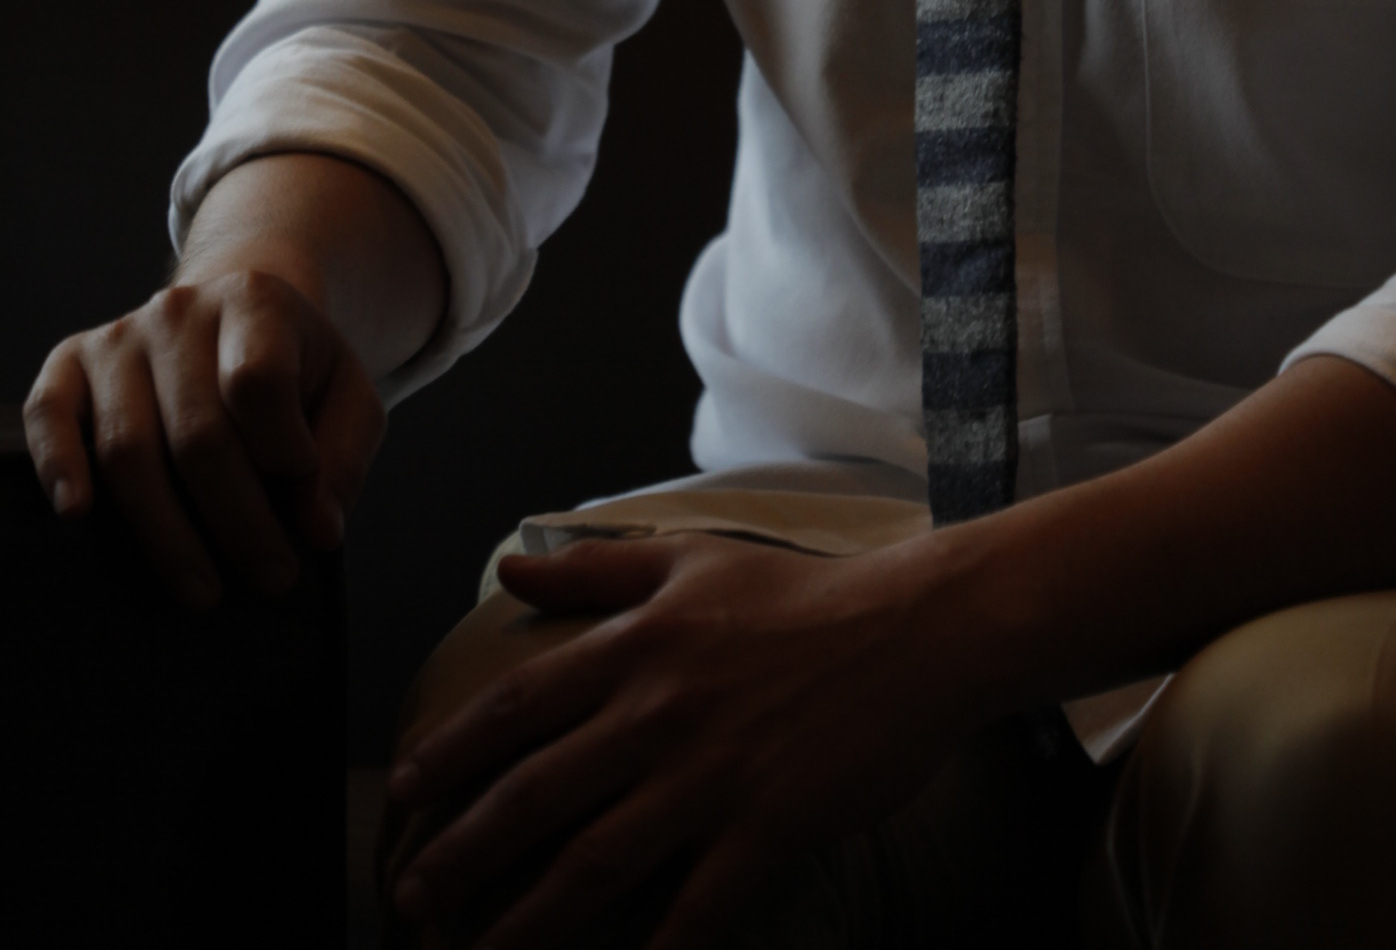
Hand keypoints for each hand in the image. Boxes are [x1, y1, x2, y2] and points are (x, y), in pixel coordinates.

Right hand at [23, 268, 385, 607]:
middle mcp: (180, 310)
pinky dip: (56, 464)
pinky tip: (78, 513)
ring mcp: (119, 337)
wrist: (236, 320)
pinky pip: (49, 414)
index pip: (258, 380)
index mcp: (256, 300)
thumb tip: (319, 529)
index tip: (303, 490)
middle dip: (238, 520)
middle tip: (271, 577)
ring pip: (128, 447)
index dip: (281, 447)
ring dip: (167, 533)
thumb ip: (344, 457)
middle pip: (198, 433)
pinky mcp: (71, 365)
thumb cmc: (297, 372)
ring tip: (205, 589)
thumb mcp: (347, 397)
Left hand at [389, 532, 962, 949]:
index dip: (453, 751)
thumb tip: (511, 568)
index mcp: (638, 645)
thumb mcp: (691, 561)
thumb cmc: (801, 595)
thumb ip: (596, 569)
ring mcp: (711, 777)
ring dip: (526, 919)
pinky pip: (692, 912)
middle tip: (413, 896)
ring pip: (595, 863)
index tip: (403, 790)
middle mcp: (659, 713)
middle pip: (538, 793)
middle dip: (464, 852)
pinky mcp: (765, 830)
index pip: (520, 703)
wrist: (913, 630)